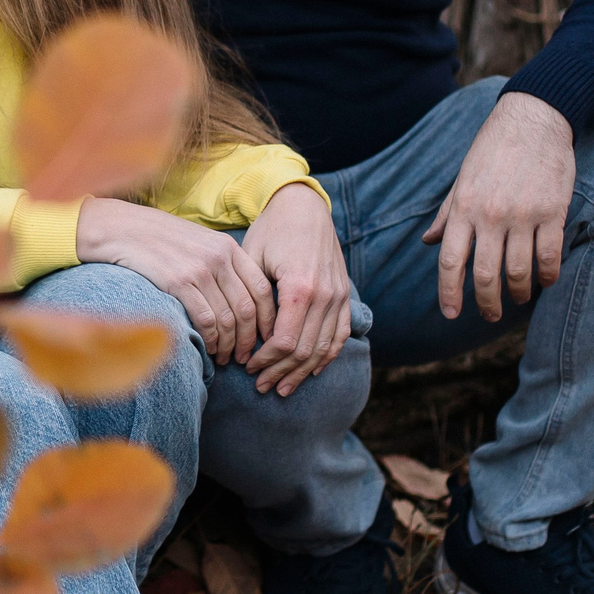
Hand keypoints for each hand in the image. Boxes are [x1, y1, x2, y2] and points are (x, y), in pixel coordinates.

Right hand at [75, 198, 274, 360]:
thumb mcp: (200, 242)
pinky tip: (209, 347)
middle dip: (249, 339)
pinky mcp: (178, 282)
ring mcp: (199, 270)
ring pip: (227, 318)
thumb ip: (223, 264)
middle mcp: (219, 258)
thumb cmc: (162, 239)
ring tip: (226, 357)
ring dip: (229, 344)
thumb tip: (242, 299)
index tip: (266, 337)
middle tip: (245, 356)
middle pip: (247, 308)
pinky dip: (211, 339)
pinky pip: (205, 319)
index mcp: (229, 247)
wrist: (125, 229)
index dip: (268, 319)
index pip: (261, 289)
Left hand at [239, 183, 351, 397]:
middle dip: (281, 373)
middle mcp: (325, 295)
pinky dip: (327, 356)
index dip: (266, 360)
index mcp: (299, 287)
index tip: (249, 368)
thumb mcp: (252, 260)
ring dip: (302, 372)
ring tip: (283, 388)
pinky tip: (312, 371)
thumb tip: (251, 340)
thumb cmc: (270, 231)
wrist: (303, 206)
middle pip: (304, 350)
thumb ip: (254, 301)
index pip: (285, 341)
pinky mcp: (344, 294)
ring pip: (324, 348)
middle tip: (261, 387)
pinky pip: (340, 335)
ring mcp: (338, 296)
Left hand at [423, 91, 575, 321]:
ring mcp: (522, 214)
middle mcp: (490, 215)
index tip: (451, 314)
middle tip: (489, 316)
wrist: (533, 120)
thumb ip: (447, 214)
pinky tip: (546, 281)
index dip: (449, 293)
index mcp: (464, 208)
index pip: (450, 261)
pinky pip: (550, 255)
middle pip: (484, 274)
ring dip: (519, 293)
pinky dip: (548, 274)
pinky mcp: (551, 211)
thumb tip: (428, 242)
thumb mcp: (462, 179)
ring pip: (519, 270)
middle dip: (486, 303)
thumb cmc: (493, 150)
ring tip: (519, 299)